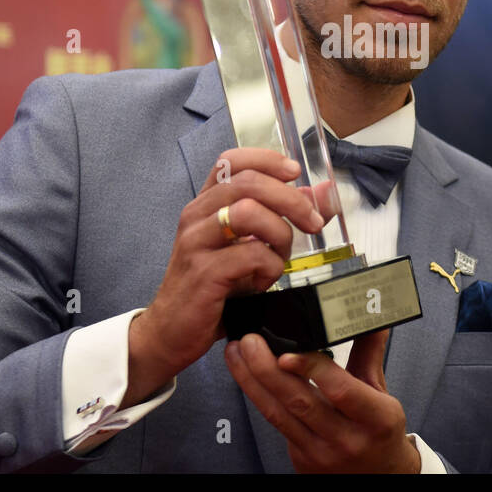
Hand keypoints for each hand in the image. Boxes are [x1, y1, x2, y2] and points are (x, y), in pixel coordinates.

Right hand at [123, 148, 327, 406]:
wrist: (170, 332)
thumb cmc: (211, 288)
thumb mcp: (245, 248)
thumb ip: (280, 219)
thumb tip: (321, 193)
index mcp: (205, 205)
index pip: (230, 161)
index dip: (266, 159)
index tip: (294, 171)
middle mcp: (196, 216)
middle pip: (248, 182)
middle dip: (290, 199)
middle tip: (312, 223)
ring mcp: (196, 243)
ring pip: (248, 212)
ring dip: (279, 235)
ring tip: (280, 259)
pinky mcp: (203, 272)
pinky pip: (251, 256)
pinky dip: (270, 268)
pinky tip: (262, 284)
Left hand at [225, 329, 420, 473]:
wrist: (379, 477)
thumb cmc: (380, 431)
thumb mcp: (383, 392)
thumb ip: (369, 352)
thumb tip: (372, 314)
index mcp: (376, 419)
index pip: (341, 391)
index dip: (312, 369)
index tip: (287, 351)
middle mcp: (347, 439)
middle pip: (300, 403)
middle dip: (268, 369)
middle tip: (250, 341)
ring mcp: (321, 453)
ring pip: (279, 414)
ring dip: (252, 381)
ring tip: (237, 353)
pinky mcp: (301, 460)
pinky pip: (276, 424)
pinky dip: (259, 397)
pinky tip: (247, 376)